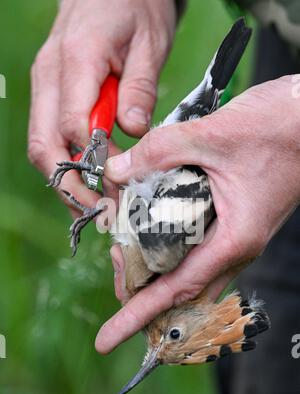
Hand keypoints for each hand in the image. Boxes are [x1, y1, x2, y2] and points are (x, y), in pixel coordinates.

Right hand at [28, 0, 175, 209]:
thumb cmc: (134, 9)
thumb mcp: (150, 43)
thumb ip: (139, 89)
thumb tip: (133, 133)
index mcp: (76, 59)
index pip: (74, 124)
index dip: (94, 159)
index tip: (119, 182)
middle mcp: (50, 76)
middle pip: (45, 144)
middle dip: (69, 184)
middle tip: (98, 212)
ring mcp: (45, 86)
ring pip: (42, 145)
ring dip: (64, 182)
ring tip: (91, 210)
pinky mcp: (51, 94)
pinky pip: (50, 137)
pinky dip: (65, 166)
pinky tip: (85, 185)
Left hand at [96, 75, 299, 352]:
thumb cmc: (277, 128)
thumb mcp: (211, 135)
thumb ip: (158, 152)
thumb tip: (114, 173)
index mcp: (234, 238)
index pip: (176, 289)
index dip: (137, 315)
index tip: (108, 340)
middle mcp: (236, 246)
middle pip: (182, 289)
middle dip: (142, 295)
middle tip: (113, 275)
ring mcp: (238, 236)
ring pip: (192, 273)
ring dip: (157, 274)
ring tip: (126, 260)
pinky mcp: (235, 222)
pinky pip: (201, 252)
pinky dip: (173, 253)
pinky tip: (154, 240)